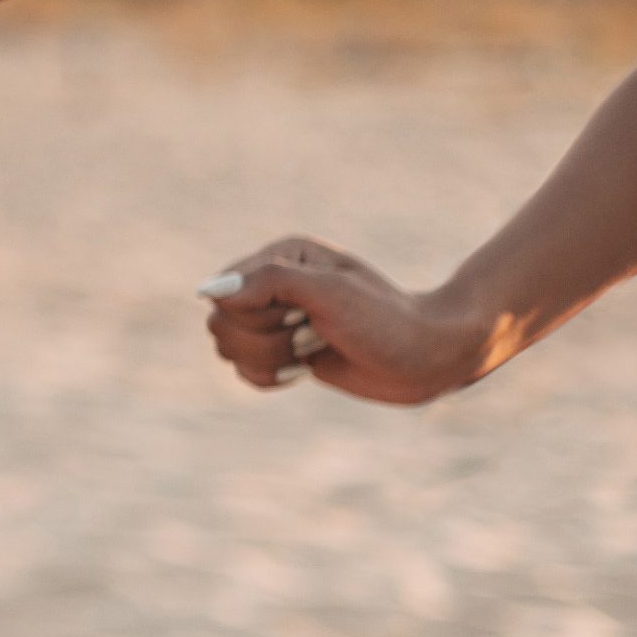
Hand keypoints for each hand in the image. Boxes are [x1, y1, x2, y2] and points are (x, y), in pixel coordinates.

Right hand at [199, 238, 496, 405]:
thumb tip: (207, 292)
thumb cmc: (385, 319)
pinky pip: (245, 372)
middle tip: (313, 334)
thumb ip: (267, 283)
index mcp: (278, 258)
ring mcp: (275, 322)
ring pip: (229, 351)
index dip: (258, 315)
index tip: (304, 316)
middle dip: (266, 341)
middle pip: (221, 326)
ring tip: (313, 350)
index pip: (225, 294)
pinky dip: (270, 378)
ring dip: (272, 360)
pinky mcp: (282, 354)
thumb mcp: (329, 292)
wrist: (429, 357)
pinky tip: (306, 369)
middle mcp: (270, 286)